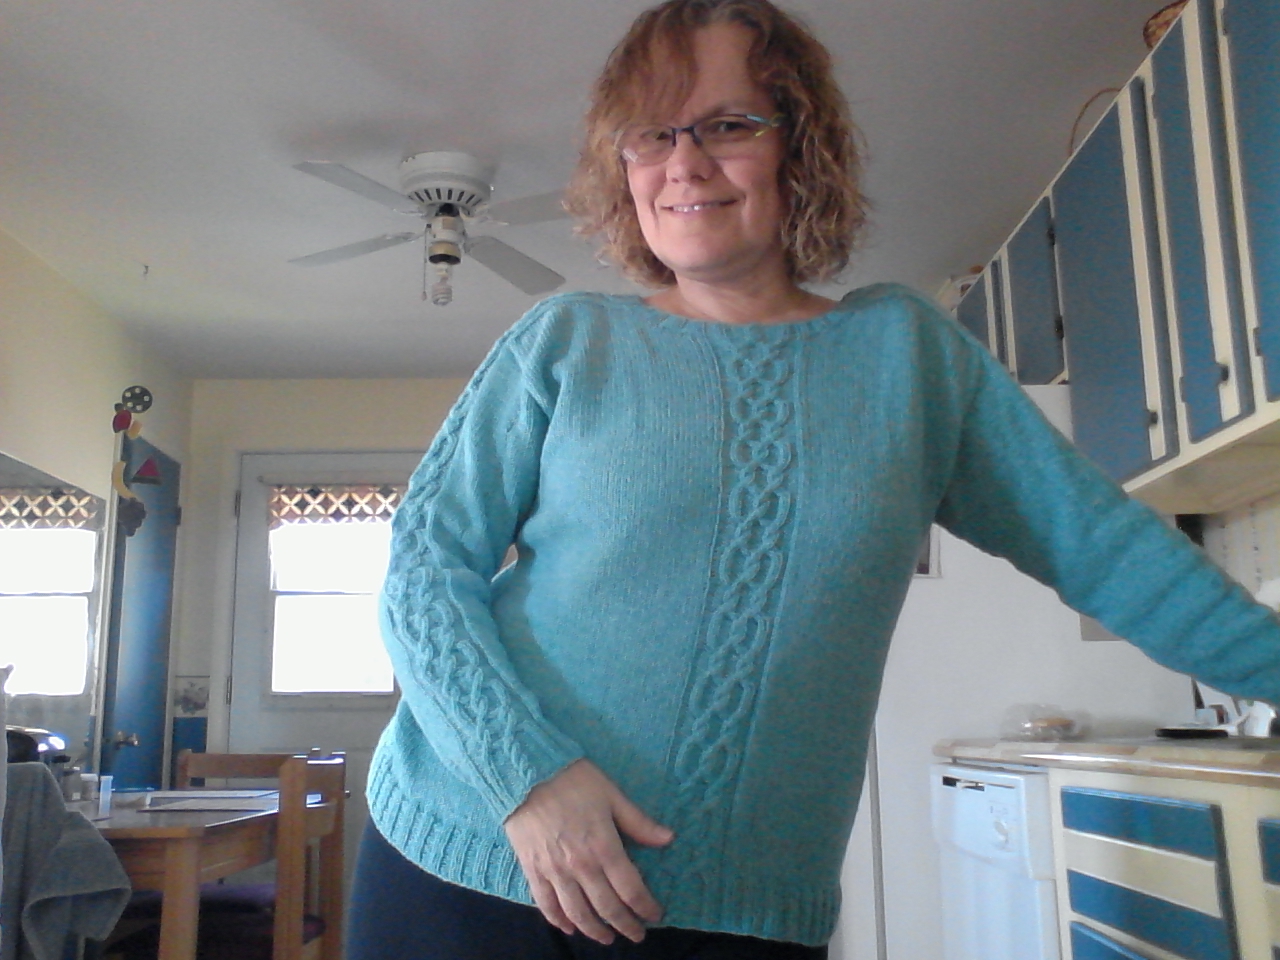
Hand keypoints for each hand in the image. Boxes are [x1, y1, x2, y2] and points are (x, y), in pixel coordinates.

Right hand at [503, 759, 673, 943]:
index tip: (655, 915)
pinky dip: (559, 921)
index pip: (631, 889)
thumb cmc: (573, 779)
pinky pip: (546, 904)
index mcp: (604, 847)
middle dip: (625, 925)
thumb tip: (668, 839)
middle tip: (637, 935)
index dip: (645, 907)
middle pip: (607, 907)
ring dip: (595, 931)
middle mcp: (581, 866)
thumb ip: (638, 822)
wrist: (526, 772)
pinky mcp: (533, 870)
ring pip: (578, 913)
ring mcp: (554, 871)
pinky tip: (570, 927)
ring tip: (607, 938)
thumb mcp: (612, 794)